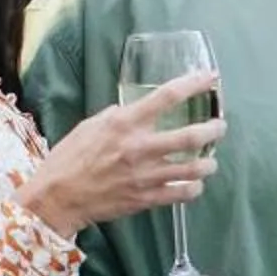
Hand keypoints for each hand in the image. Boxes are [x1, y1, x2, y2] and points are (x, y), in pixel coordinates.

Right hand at [22, 73, 223, 237]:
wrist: (57, 197)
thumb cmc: (70, 157)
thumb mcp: (91, 125)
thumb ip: (120, 116)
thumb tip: (139, 109)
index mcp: (124, 123)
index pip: (167, 96)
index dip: (193, 83)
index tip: (210, 77)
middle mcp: (139, 147)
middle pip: (192, 136)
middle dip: (214, 129)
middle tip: (219, 126)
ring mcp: (146, 175)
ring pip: (195, 168)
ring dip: (209, 163)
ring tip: (210, 160)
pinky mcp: (147, 198)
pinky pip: (183, 193)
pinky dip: (194, 188)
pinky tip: (194, 184)